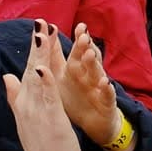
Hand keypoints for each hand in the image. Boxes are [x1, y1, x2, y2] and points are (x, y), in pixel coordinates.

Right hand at [3, 23, 83, 150]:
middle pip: (31, 68)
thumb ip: (16, 96)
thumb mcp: (26, 118)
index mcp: (25, 101)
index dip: (33, 48)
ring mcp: (36, 110)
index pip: (28, 69)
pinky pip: (47, 97)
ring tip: (42, 33)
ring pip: (38, 78)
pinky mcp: (49, 119)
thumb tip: (7, 76)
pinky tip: (43, 67)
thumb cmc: (41, 147)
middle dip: (37, 44)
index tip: (37, 27)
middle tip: (40, 20)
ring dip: (40, 55)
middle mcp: (28, 103)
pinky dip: (45, 82)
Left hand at [55, 23, 122, 146]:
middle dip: (85, 46)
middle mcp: (89, 75)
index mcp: (77, 69)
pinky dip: (107, 89)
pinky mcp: (107, 103)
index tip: (75, 25)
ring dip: (94, 63)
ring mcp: (99, 88)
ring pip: (98, 73)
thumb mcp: (62, 77)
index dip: (74, 39)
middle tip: (82, 34)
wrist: (94, 124)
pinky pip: (107, 95)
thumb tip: (43, 36)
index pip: (75, 51)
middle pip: (87, 58)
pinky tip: (105, 83)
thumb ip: (54, 57)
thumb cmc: (77, 98)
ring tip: (90, 53)